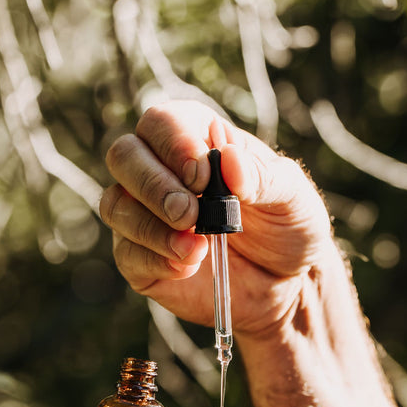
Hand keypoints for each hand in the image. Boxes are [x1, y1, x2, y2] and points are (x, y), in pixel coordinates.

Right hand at [100, 100, 332, 336]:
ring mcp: (146, 215)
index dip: (174, 144)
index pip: (161, 122)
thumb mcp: (292, 195)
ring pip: (114, 206)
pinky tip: (188, 266)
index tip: (204, 177)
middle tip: (190, 214)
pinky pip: (126, 254)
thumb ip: (263, 176)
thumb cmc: (288, 226)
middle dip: (152, 184)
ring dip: (151, 227)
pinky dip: (155, 260)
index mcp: (196, 138)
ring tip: (196, 248)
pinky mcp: (141, 259)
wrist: (288, 284)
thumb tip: (228, 158)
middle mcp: (161, 170)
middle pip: (123, 156)